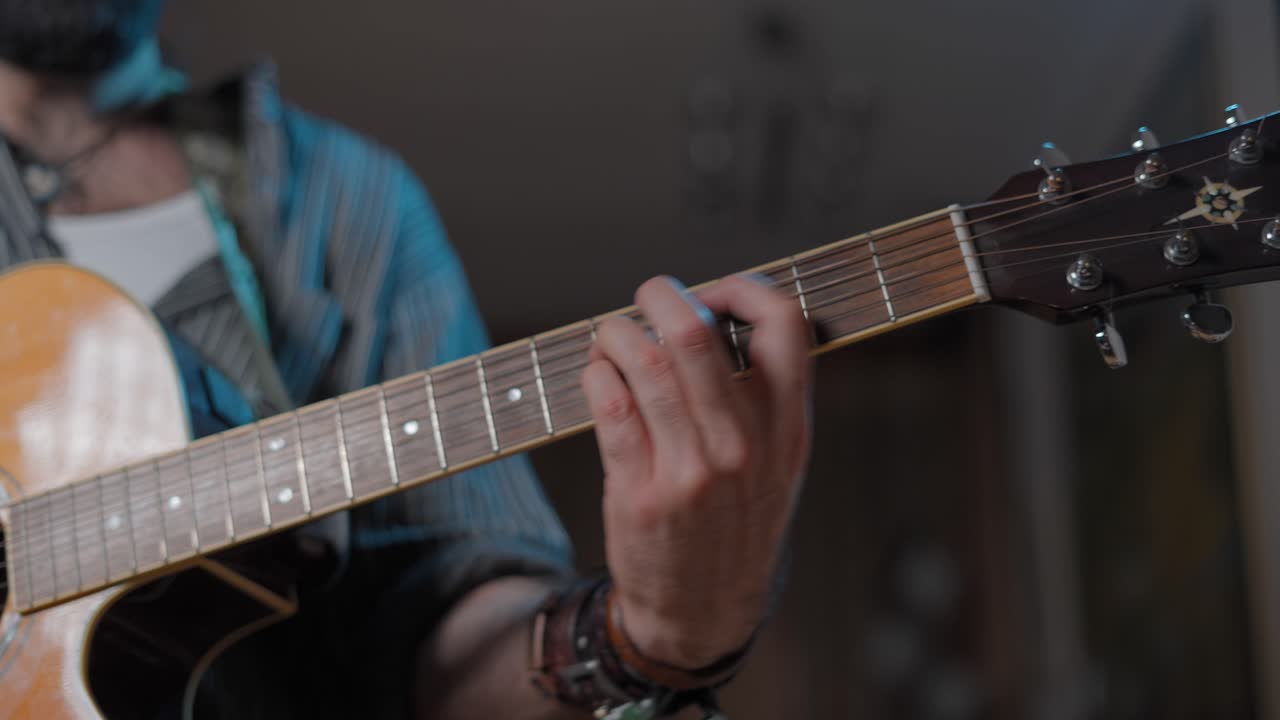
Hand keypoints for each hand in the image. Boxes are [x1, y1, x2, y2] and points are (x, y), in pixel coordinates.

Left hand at [581, 274, 813, 668]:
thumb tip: (717, 312)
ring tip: (612, 336)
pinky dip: (595, 374)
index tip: (714, 294)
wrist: (704, 608)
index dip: (745, 288)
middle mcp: (743, 445)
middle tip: (648, 297)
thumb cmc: (737, 521)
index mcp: (787, 427)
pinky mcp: (640, 492)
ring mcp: (690, 470)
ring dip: (616, 333)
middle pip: (695, 334)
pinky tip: (598, 373)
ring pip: (642, 363)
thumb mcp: (779, 460)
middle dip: (660, 296)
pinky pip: (609, 406)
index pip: (786, 325)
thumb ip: (765, 393)